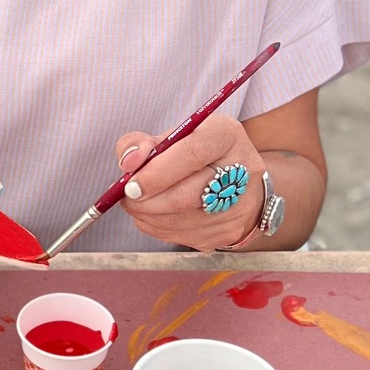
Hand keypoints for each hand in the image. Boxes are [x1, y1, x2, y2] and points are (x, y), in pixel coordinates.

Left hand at [114, 111, 265, 251]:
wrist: (234, 179)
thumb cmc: (192, 152)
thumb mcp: (167, 137)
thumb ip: (140, 143)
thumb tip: (128, 162)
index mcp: (226, 134)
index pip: (191, 153)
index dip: (156, 173)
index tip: (130, 185)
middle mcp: (243, 168)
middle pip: (186, 195)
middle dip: (147, 200)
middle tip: (127, 197)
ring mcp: (240, 205)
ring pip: (182, 220)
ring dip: (148, 216)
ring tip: (137, 204)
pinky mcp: (230, 231)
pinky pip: (183, 235)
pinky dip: (158, 227)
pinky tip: (154, 214)